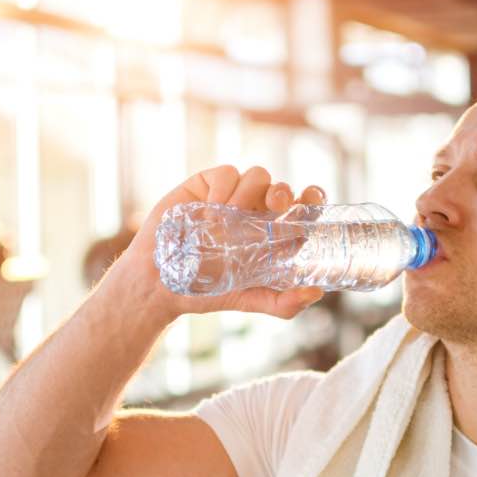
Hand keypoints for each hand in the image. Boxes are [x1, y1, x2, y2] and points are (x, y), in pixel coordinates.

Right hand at [119, 165, 327, 320]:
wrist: (160, 282)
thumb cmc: (205, 290)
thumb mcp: (249, 300)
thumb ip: (283, 303)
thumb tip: (316, 293)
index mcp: (272, 234)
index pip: (301, 209)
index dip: (311, 200)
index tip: (310, 203)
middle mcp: (256, 212)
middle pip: (284, 188)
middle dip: (285, 193)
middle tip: (276, 207)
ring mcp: (232, 196)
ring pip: (259, 175)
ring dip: (250, 194)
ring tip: (229, 219)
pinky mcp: (207, 184)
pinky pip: (228, 173)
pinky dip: (223, 190)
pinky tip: (210, 213)